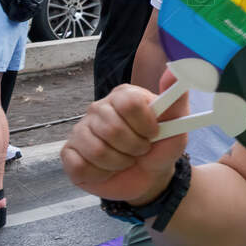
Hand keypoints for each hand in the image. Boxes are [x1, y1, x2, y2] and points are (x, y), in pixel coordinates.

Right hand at [59, 76, 187, 204]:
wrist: (149, 175)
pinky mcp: (69, 153)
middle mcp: (98, 108)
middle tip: (141, 150)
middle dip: (134, 147)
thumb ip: (176, 98)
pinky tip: (108, 169)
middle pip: (112, 129)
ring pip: (97, 150)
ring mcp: (80, 130)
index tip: (154, 133)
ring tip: (127, 160)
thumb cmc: (161, 146)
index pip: (129, 103)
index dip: (144, 124)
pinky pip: (81, 166)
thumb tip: (174, 71)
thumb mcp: (177, 124)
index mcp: (124, 95)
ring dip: (119, 162)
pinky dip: (101, 174)